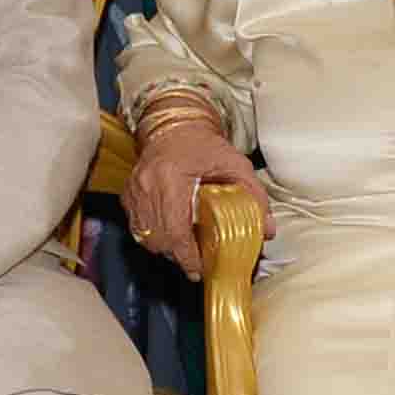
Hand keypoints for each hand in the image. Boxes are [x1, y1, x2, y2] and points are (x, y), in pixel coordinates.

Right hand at [124, 112, 262, 267]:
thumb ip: (253, 196)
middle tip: (199, 263)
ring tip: (187, 249)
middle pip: (159, 239)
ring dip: (167, 249)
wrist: (174, 127)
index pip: (175, 230)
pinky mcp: (128, 196)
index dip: (188, 256)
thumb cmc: (203, 145)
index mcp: (170, 176)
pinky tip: (172, 235)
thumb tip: (267, 229)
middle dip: (179, 256)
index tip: (201, 268)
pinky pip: (138, 229)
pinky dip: (155, 237)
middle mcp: (146, 185)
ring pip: (147, 237)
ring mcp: (133, 191)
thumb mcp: (235, 165)